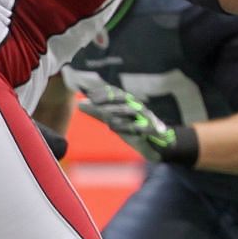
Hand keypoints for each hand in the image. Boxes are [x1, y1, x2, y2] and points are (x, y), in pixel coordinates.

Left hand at [71, 73, 197, 165]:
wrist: (157, 145)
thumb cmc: (134, 130)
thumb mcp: (114, 120)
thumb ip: (98, 112)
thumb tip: (80, 104)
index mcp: (130, 103)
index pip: (116, 93)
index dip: (104, 92)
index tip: (90, 95)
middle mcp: (138, 108)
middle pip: (124, 98)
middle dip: (109, 99)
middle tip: (94, 101)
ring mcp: (146, 118)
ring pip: (131, 110)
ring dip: (117, 111)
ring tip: (104, 115)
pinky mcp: (151, 130)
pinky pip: (139, 127)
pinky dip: (126, 126)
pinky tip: (112, 127)